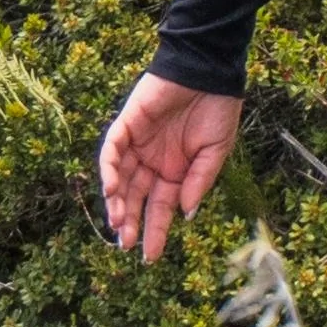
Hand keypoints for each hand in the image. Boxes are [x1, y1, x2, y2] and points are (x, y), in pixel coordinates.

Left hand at [96, 72, 241, 261]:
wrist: (208, 70)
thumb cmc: (217, 109)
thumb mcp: (215, 152)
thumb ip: (198, 182)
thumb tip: (185, 214)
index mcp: (174, 171)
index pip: (160, 207)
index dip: (155, 231)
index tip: (150, 256)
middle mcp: (153, 160)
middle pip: (135, 198)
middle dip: (130, 222)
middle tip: (127, 245)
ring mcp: (138, 142)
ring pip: (120, 178)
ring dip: (117, 201)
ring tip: (118, 224)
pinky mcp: (128, 122)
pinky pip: (112, 148)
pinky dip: (109, 168)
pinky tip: (112, 189)